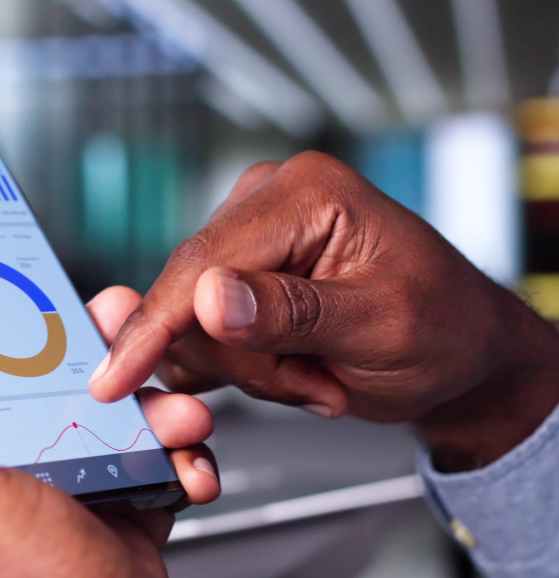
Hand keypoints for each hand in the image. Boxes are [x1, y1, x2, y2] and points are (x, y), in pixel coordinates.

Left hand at [0, 319, 218, 577]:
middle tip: (135, 359)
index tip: (35, 305)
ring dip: (149, 415)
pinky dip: (172, 460)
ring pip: (98, 428)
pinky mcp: (107, 534)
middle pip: (35, 400)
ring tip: (178, 421)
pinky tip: (187, 466)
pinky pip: (141, 469)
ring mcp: (49, 520)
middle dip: (96, 375)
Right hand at [89, 151, 558, 471]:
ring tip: (322, 376)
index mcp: (304, 193)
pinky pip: (204, 338)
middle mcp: (267, 204)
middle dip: (248, 363)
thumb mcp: (381, 327)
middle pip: (191, 300)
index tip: (115, 378)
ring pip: (194, 329)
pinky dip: (247, 372)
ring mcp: (248, 243)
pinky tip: (301, 373)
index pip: (203, 261)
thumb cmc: (444, 330)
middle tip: (318, 384)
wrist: (462, 352)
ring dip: (256, 373)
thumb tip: (208, 300)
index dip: (155, 326)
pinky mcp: (238, 281)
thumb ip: (292, 313)